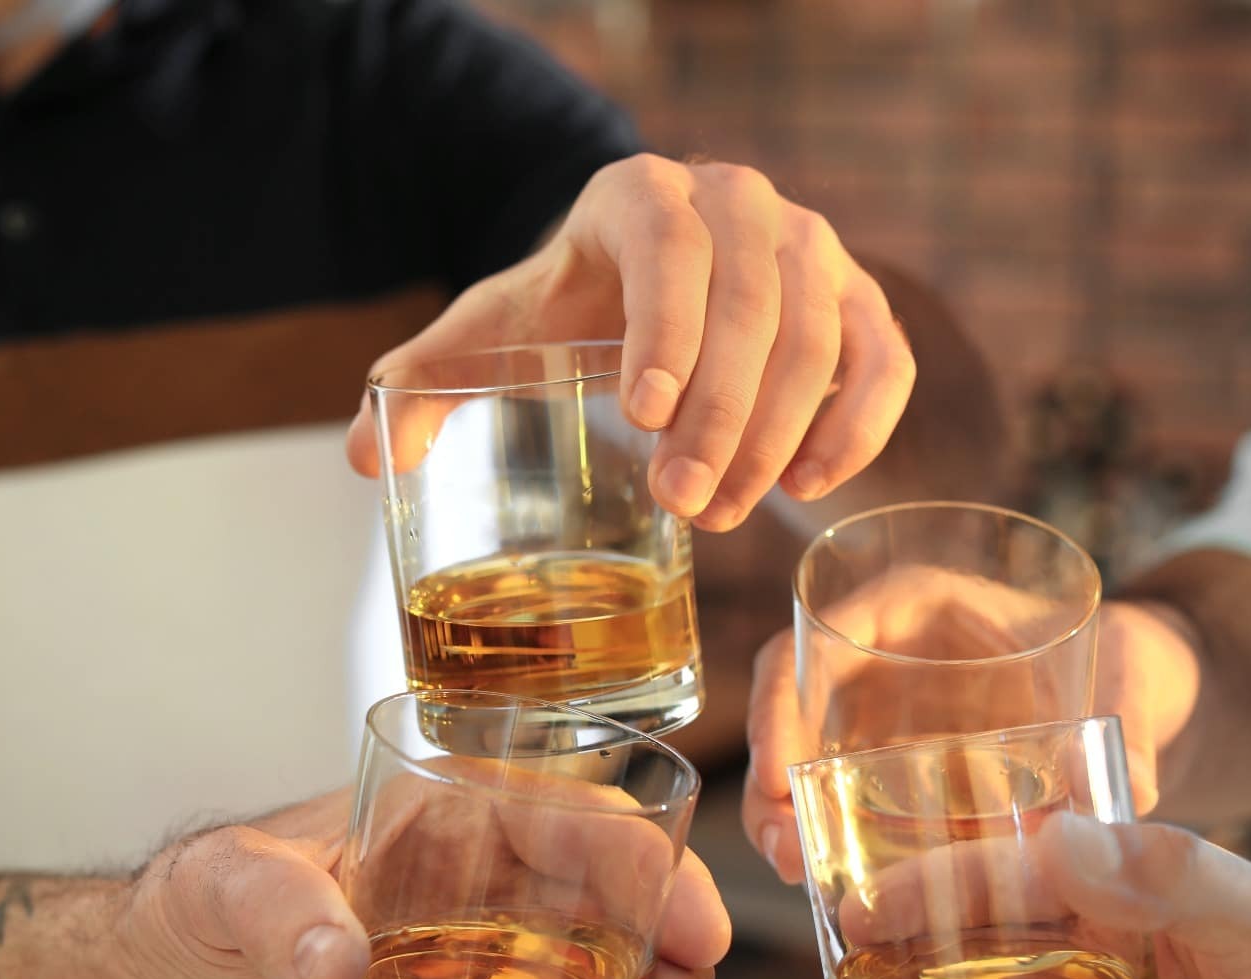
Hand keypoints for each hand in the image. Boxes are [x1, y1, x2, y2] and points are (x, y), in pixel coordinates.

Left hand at [116, 783, 728, 978]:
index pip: (572, 823)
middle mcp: (485, 896)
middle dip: (674, 971)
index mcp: (444, 822)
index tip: (687, 928)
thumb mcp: (218, 885)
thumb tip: (338, 958)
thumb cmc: (186, 915)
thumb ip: (274, 906)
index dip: (647, 869)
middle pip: (620, 916)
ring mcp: (483, 978)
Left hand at [345, 154, 915, 531]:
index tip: (644, 415)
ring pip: (820, 334)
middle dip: (723, 412)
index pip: (669, 247)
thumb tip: (367, 458)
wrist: (640, 286)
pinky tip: (811, 486)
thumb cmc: (561, 314)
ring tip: (728, 511)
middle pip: (753, 300)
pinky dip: (859, 423)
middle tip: (685, 502)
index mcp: (642, 196)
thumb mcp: (486, 337)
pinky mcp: (860, 301)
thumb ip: (419, 386)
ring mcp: (811, 248)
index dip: (667, 326)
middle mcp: (740, 203)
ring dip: (779, 431)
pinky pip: (883, 359)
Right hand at [743, 586, 1200, 883]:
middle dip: (770, 775)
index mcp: (923, 606)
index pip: (825, 634)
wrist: (1139, 690)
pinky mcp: (895, 764)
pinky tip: (833, 888)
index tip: (778, 767)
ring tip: (799, 875)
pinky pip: (840, 793)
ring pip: (802, 752)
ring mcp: (884, 711)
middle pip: (792, 700)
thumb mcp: (1132, 678)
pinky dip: (825, 834)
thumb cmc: (1128, 658)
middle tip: (785, 849)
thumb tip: (1136, 794)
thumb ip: (1134, 727)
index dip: (785, 698)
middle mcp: (886, 654)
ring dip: (783, 812)